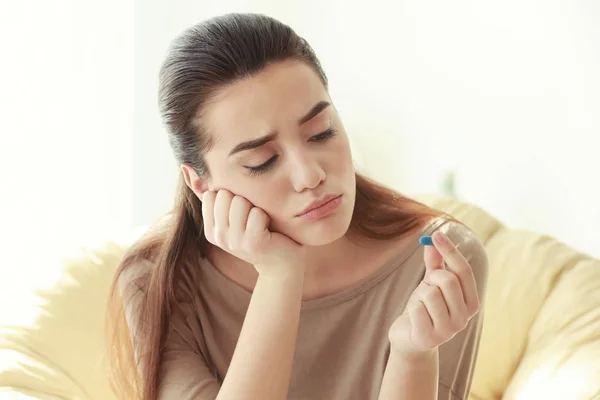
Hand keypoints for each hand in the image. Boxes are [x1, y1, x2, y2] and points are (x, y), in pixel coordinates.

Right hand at [201, 189, 305, 275]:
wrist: (283, 260)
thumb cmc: (258, 230)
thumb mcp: (232, 214)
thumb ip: (211, 194)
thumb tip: (186, 166)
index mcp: (211, 230)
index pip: (212, 194)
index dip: (231, 196)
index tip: (241, 212)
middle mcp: (219, 238)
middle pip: (225, 195)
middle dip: (243, 199)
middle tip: (252, 217)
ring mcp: (234, 242)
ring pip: (240, 201)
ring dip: (255, 207)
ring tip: (260, 222)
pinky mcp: (253, 243)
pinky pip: (257, 213)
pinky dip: (266, 216)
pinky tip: (268, 228)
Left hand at [388, 230, 479, 354]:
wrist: (410, 339)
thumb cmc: (424, 308)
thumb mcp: (431, 284)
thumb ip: (435, 263)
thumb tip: (433, 240)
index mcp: (471, 303)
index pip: (464, 272)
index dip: (450, 250)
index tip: (436, 234)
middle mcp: (464, 319)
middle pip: (447, 280)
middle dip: (431, 278)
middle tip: (427, 287)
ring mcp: (448, 331)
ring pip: (430, 292)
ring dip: (420, 295)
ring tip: (421, 306)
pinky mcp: (430, 338)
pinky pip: (417, 308)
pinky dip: (412, 308)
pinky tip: (414, 319)